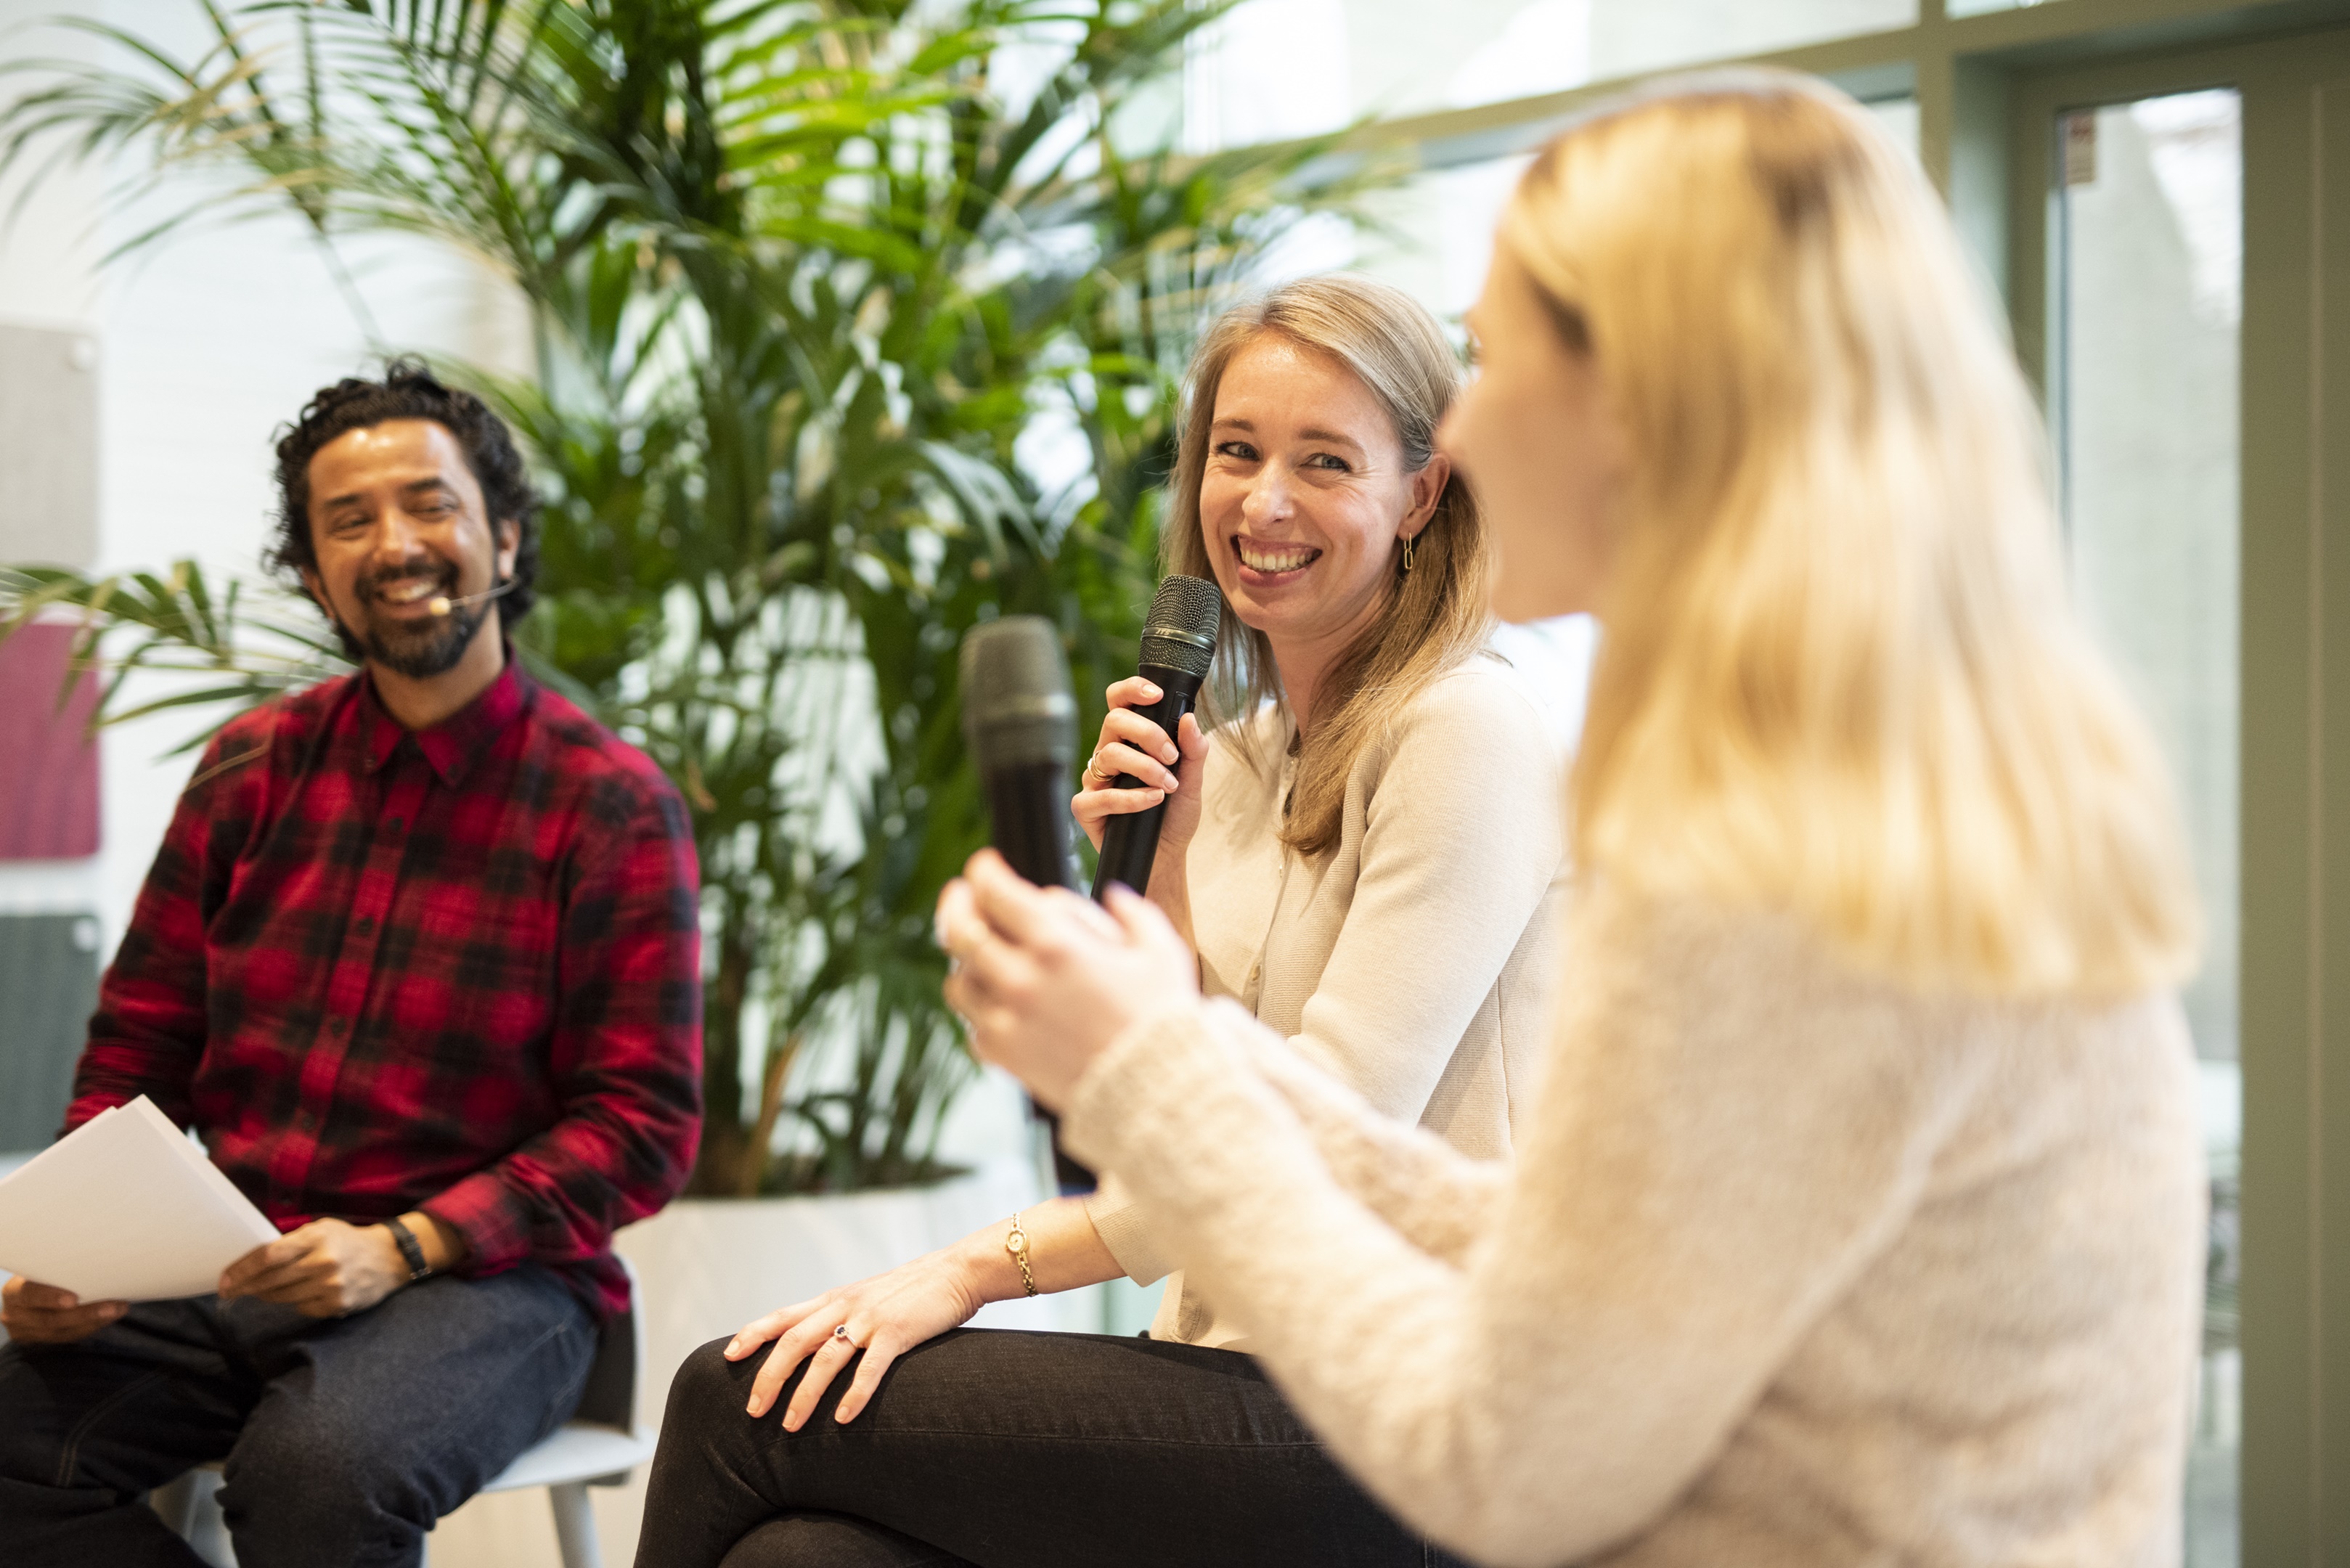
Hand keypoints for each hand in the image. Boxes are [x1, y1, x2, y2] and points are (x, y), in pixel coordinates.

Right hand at [0, 1275, 127, 1342]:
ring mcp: (27, 1331)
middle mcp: (15, 1315)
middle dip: (84, 1314)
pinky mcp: (41, 1341)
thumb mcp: (41, 1269)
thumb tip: (98, 1257)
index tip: (73, 1299)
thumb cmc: (41, 1274)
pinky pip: (69, 1336)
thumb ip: (57, 1269)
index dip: (50, 1298)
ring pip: (63, 1331)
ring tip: (118, 1309)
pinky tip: (110, 1316)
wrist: (26, 1296)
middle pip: (50, 1320)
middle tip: (112, 1306)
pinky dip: (92, 1326)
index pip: (29, 1295)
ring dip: (94, 1321)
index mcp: (14, 1292)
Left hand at [217, 1218, 408, 1317]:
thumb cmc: (347, 1240)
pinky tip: (299, 1293)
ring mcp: (330, 1286)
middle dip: (245, 1287)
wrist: (390, 1258)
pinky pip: (301, 1308)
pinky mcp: (337, 1305)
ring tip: (260, 1291)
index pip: (268, 1256)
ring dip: (266, 1295)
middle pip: (270, 1280)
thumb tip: (254, 1261)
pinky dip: (294, 1302)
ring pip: (282, 1297)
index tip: (224, 1281)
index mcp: (316, 1238)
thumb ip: (293, 1242)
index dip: (242, 1270)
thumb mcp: (322, 1229)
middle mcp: (322, 1262)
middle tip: (229, 1292)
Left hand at [729, 1248, 985, 1429]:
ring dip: (804, 1394)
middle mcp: (845, 1307)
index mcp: (834, 1300)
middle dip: (769, 1377)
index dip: (752, 1334)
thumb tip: (813, 1346)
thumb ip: (839, 1318)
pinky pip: (870, 1367)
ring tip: (789, 1425)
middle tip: (753, 1411)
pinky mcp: (897, 1332)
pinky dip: (855, 1394)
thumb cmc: (910, 1292)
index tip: (729, 1356)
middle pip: (794, 1341)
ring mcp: (870, 1319)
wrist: (954, 1272)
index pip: (783, 1316)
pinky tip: (844, 1419)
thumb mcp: (865, 1298)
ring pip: (826, 1358)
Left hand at [938, 848, 1200, 1107]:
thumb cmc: (1161, 1020)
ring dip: (967, 959)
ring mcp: (1005, 1019)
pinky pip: (972, 1022)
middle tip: (961, 894)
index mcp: (1056, 944)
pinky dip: (982, 1006)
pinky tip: (1001, 1000)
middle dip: (957, 902)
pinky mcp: (1002, 1054)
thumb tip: (1112, 897)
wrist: (1156, 1092)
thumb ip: (1132, 913)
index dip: (984, 870)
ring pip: (959, 977)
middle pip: (960, 929)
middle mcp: (1020, 979)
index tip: (985, 865)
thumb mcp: (1160, 951)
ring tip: (983, 952)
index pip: (996, 891)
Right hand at [1073, 678, 1209, 862]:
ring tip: (1169, 786)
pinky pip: (1100, 795)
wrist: (1165, 857)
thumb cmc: (1174, 816)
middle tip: (1171, 756)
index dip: (1131, 689)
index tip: (1156, 694)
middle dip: (1147, 733)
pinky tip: (1153, 800)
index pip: (1119, 702)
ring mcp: (1095, 780)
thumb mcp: (1193, 781)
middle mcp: (1108, 754)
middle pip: (1113, 720)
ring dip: (1145, 767)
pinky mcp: (1086, 808)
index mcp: (1129, 740)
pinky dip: (1130, 798)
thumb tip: (1189, 718)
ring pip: (1109, 754)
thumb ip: (1194, 751)